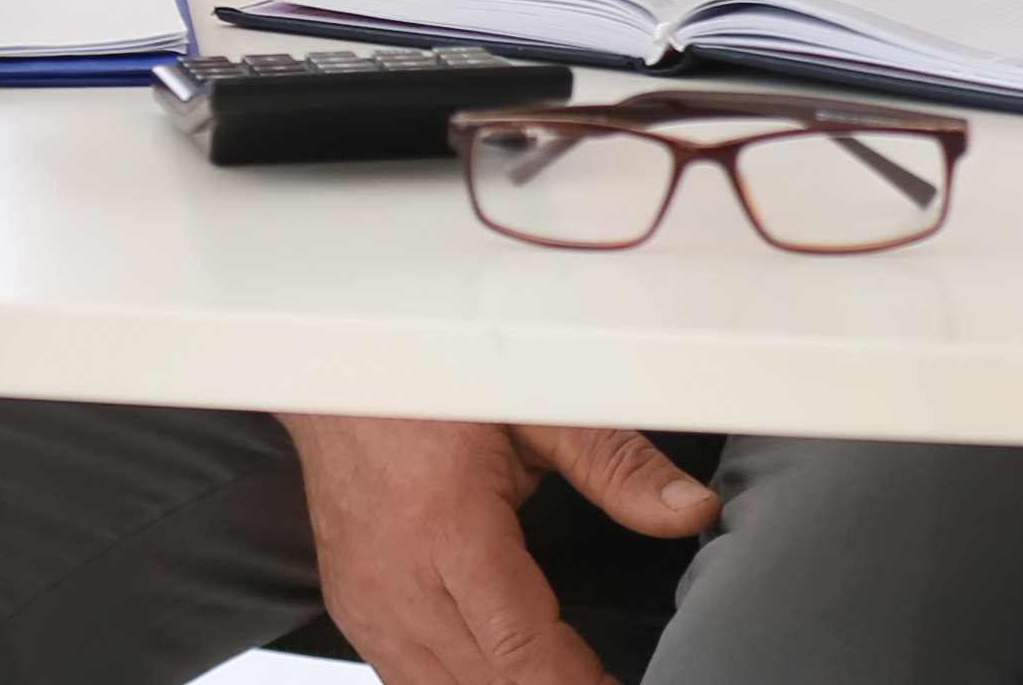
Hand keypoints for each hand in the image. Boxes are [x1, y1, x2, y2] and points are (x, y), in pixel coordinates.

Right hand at [282, 410, 711, 684]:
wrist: (334, 369)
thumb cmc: (427, 382)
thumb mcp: (532, 408)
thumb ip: (616, 464)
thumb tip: (688, 510)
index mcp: (449, 530)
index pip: (524, 652)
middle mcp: (400, 580)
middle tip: (599, 679)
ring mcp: (370, 605)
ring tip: (563, 675)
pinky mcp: (354, 613)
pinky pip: (408, 681)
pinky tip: (498, 673)